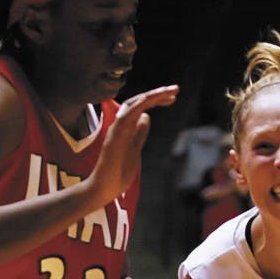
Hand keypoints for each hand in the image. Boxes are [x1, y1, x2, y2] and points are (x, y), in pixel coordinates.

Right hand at [90, 85, 178, 203]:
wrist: (103, 188)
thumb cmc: (117, 172)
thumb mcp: (135, 148)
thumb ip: (139, 133)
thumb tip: (146, 117)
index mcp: (126, 127)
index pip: (140, 107)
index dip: (156, 100)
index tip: (172, 97)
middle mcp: (120, 125)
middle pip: (137, 102)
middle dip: (157, 94)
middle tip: (175, 89)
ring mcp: (116, 131)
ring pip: (131, 106)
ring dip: (150, 97)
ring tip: (168, 92)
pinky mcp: (113, 139)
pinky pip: (123, 119)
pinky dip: (135, 108)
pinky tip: (148, 102)